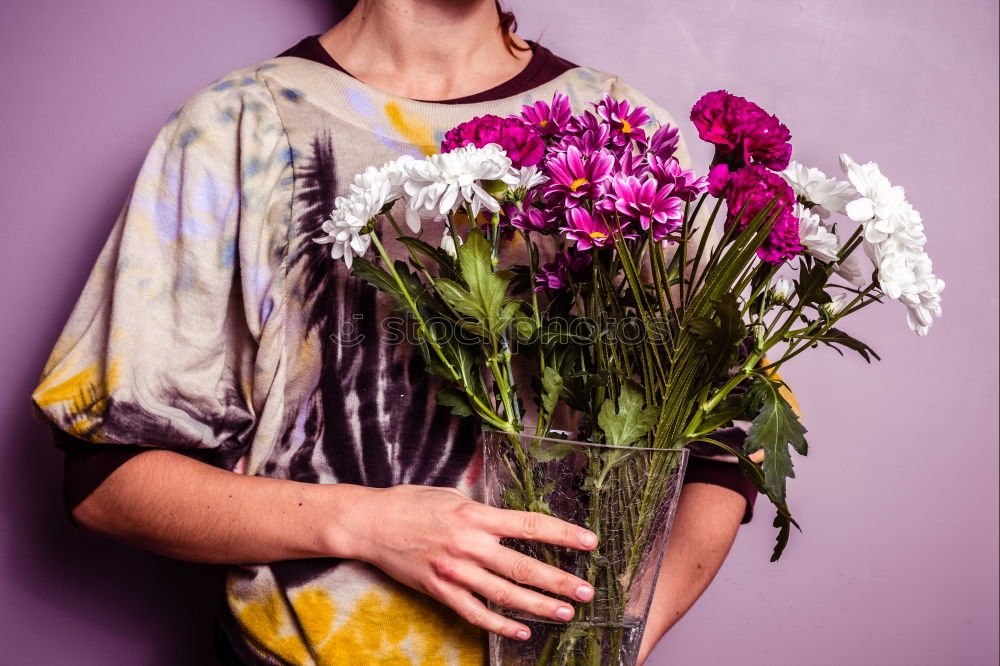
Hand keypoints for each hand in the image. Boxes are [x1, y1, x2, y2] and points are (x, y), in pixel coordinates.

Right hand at [340, 484, 597, 640]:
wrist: (370, 523)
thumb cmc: (411, 503)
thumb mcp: (452, 495)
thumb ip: (483, 511)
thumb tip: (510, 521)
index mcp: (476, 515)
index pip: (530, 526)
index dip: (563, 534)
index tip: (590, 541)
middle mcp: (469, 544)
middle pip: (524, 567)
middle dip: (559, 581)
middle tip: (586, 591)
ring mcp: (454, 571)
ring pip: (504, 595)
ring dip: (538, 606)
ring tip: (565, 613)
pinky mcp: (439, 590)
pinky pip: (475, 613)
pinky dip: (500, 625)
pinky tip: (522, 631)